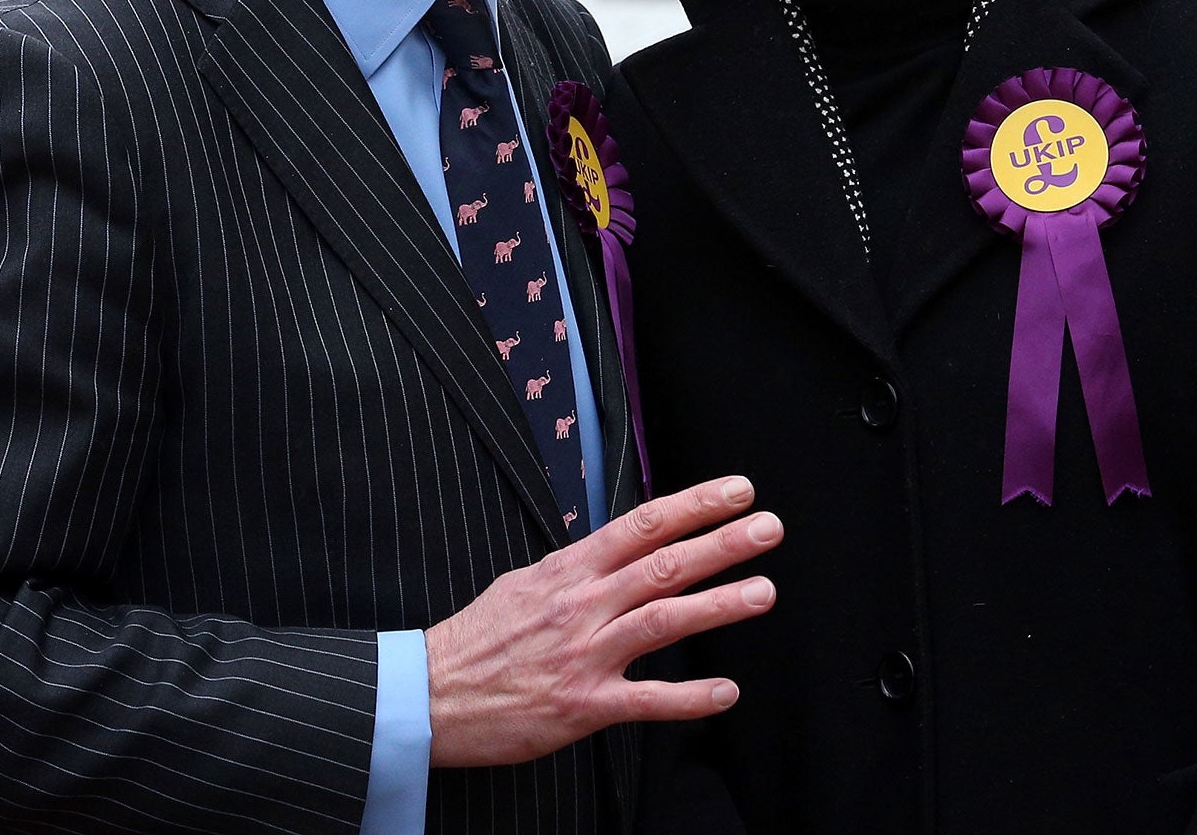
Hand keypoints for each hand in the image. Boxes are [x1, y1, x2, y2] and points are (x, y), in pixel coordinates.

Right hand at [424, 475, 782, 767]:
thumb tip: (620, 549)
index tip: (737, 491)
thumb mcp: (524, 583)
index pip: (641, 525)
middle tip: (769, 527)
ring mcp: (584, 654)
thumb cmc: (477, 640)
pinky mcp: (582, 705)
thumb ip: (577, 568)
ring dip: (718, 605)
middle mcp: (581, 605)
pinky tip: (726, 692)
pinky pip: (646, 700)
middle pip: (662, 564)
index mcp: (568, 570)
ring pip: (661, 620)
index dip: (694, 505)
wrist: (428, 695)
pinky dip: (689, 697)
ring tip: (763, 591)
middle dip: (721, 543)